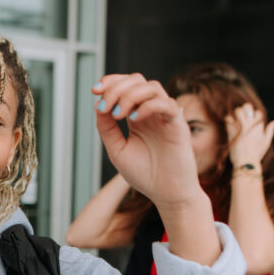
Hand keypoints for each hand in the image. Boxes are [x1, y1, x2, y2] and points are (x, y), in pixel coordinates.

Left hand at [93, 74, 201, 210]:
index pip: (126, 86)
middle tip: (105, 105)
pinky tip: (134, 119)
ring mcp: (166, 117)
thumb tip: (98, 104)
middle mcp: (152, 112)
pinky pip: (167, 104)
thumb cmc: (145, 174)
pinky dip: (148, 106)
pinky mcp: (178, 125)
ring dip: (130, 95)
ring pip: (151, 86)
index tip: (95, 91)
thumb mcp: (116, 150)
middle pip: (137, 80)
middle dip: (117, 87)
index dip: (110, 82)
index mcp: (137, 116)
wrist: (166, 194)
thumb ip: (106, 128)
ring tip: (118, 115)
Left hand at [226, 102, 273, 167]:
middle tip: (242, 115)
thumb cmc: (257, 153)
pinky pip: (228, 119)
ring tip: (235, 118)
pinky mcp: (231, 131)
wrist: (245, 162)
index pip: (258, 112)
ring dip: (236, 113)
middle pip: (247, 107)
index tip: (252, 119)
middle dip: (245, 109)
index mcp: (259, 126)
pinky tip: (229, 123)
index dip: (255, 114)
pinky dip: (228, 119)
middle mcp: (250, 124)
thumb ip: (270, 131)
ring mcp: (240, 127)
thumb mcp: (266, 142)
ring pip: (237, 111)